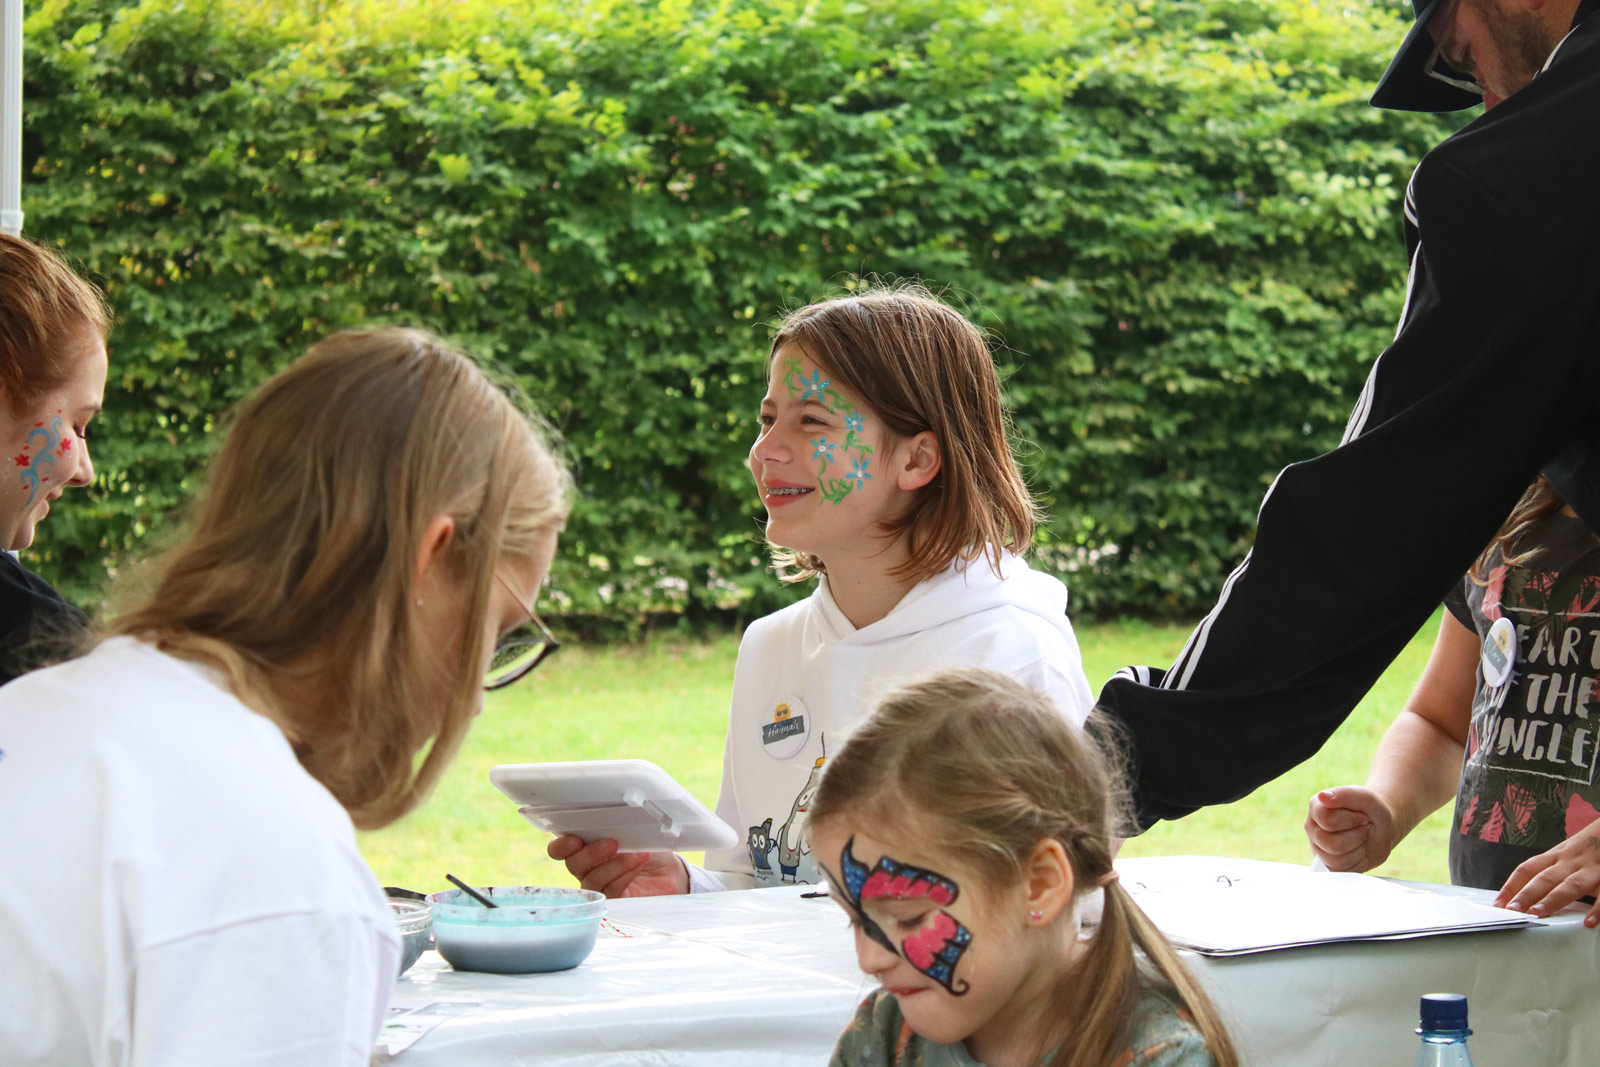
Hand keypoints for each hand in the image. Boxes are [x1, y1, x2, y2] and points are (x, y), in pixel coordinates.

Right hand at [546, 835, 688, 897]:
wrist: (672, 871)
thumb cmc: (648, 846)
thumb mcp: (633, 831)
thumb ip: (618, 825)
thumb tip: (615, 816)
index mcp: (585, 847)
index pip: (560, 850)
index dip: (561, 846)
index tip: (574, 839)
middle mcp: (588, 869)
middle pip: (574, 864)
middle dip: (591, 853)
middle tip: (612, 843)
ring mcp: (601, 887)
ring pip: (592, 879)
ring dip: (614, 864)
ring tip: (636, 853)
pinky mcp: (616, 901)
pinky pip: (612, 890)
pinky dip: (625, 873)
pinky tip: (639, 862)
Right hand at [1305, 787, 1396, 872]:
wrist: (1381, 828)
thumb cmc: (1372, 811)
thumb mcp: (1366, 798)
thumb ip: (1345, 794)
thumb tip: (1322, 796)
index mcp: (1317, 806)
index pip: (1328, 821)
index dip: (1352, 821)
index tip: (1362, 815)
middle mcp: (1312, 827)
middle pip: (1332, 844)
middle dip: (1358, 836)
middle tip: (1365, 827)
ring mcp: (1318, 847)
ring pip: (1337, 860)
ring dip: (1359, 849)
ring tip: (1362, 838)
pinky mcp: (1327, 864)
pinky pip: (1342, 871)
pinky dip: (1358, 862)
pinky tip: (1359, 850)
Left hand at [1494, 826, 1599, 925]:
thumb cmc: (1588, 847)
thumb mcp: (1567, 854)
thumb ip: (1551, 871)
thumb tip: (1526, 895)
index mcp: (1556, 855)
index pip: (1527, 869)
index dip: (1511, 886)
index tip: (1498, 903)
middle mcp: (1570, 861)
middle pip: (1544, 878)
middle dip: (1526, 894)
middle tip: (1512, 911)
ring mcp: (1591, 868)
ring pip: (1570, 885)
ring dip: (1552, 899)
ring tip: (1537, 914)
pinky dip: (1598, 908)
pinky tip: (1589, 921)